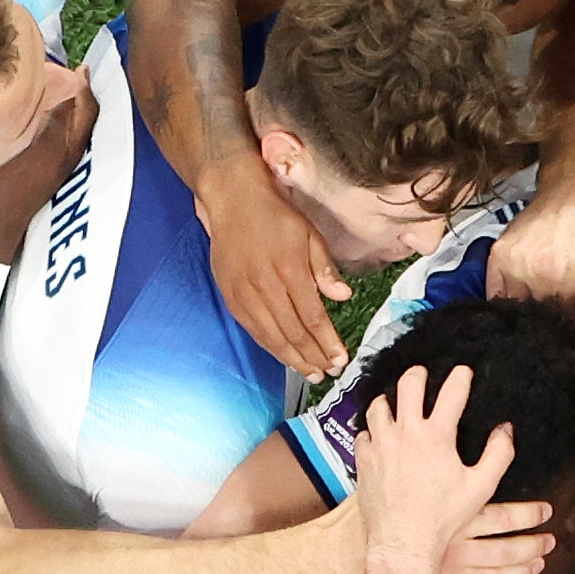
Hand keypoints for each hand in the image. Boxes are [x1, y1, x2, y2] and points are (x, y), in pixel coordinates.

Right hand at [195, 159, 349, 378]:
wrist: (233, 201)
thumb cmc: (276, 216)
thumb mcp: (310, 234)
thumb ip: (325, 269)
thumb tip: (344, 297)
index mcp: (289, 271)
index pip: (312, 317)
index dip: (327, 342)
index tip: (340, 359)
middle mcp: (265, 287)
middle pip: (292, 333)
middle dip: (312, 357)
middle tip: (327, 373)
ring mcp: (245, 294)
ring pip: (271, 336)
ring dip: (292, 359)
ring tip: (309, 373)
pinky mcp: (230, 296)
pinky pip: (252, 330)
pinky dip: (269, 347)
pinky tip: (283, 356)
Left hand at [353, 360, 522, 573]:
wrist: (404, 541)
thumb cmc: (442, 518)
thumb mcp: (481, 487)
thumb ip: (498, 454)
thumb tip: (504, 431)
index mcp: (436, 436)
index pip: (451, 392)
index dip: (460, 377)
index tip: (463, 373)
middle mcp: (405, 434)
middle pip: (408, 385)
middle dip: (418, 374)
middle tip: (423, 375)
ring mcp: (381, 445)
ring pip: (379, 405)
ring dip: (389, 399)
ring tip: (396, 401)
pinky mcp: (364, 461)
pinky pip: (363, 434)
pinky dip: (372, 431)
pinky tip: (379, 436)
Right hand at [486, 180, 574, 311]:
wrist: (574, 186)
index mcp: (563, 281)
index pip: (567, 325)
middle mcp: (532, 275)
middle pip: (542, 318)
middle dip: (557, 316)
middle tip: (569, 298)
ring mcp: (511, 266)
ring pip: (519, 309)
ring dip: (533, 308)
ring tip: (550, 292)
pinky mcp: (497, 257)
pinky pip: (496, 295)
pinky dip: (508, 299)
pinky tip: (526, 290)